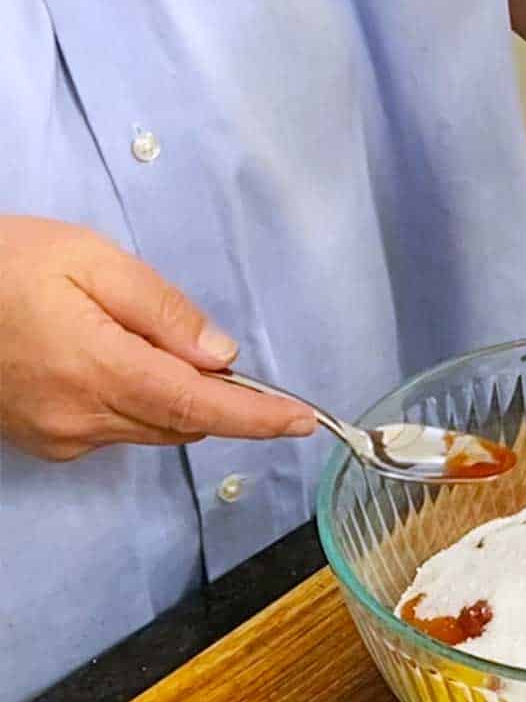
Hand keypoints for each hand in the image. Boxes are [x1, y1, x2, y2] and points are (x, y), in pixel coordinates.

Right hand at [0, 216, 315, 460]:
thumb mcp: (87, 258)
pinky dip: (138, 405)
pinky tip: (109, 365)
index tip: (303, 423)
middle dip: (219, 399)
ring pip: (154, 429)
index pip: (201, 408)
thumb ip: (162, 309)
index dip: (258, 418)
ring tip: (145, 347)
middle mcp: (84, 418)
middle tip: (215, 358)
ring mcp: (63, 437)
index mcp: (100, 369)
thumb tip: (222, 357)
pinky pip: (118, 431)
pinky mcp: (47, 443)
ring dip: (176, 401)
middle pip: (183, 423)